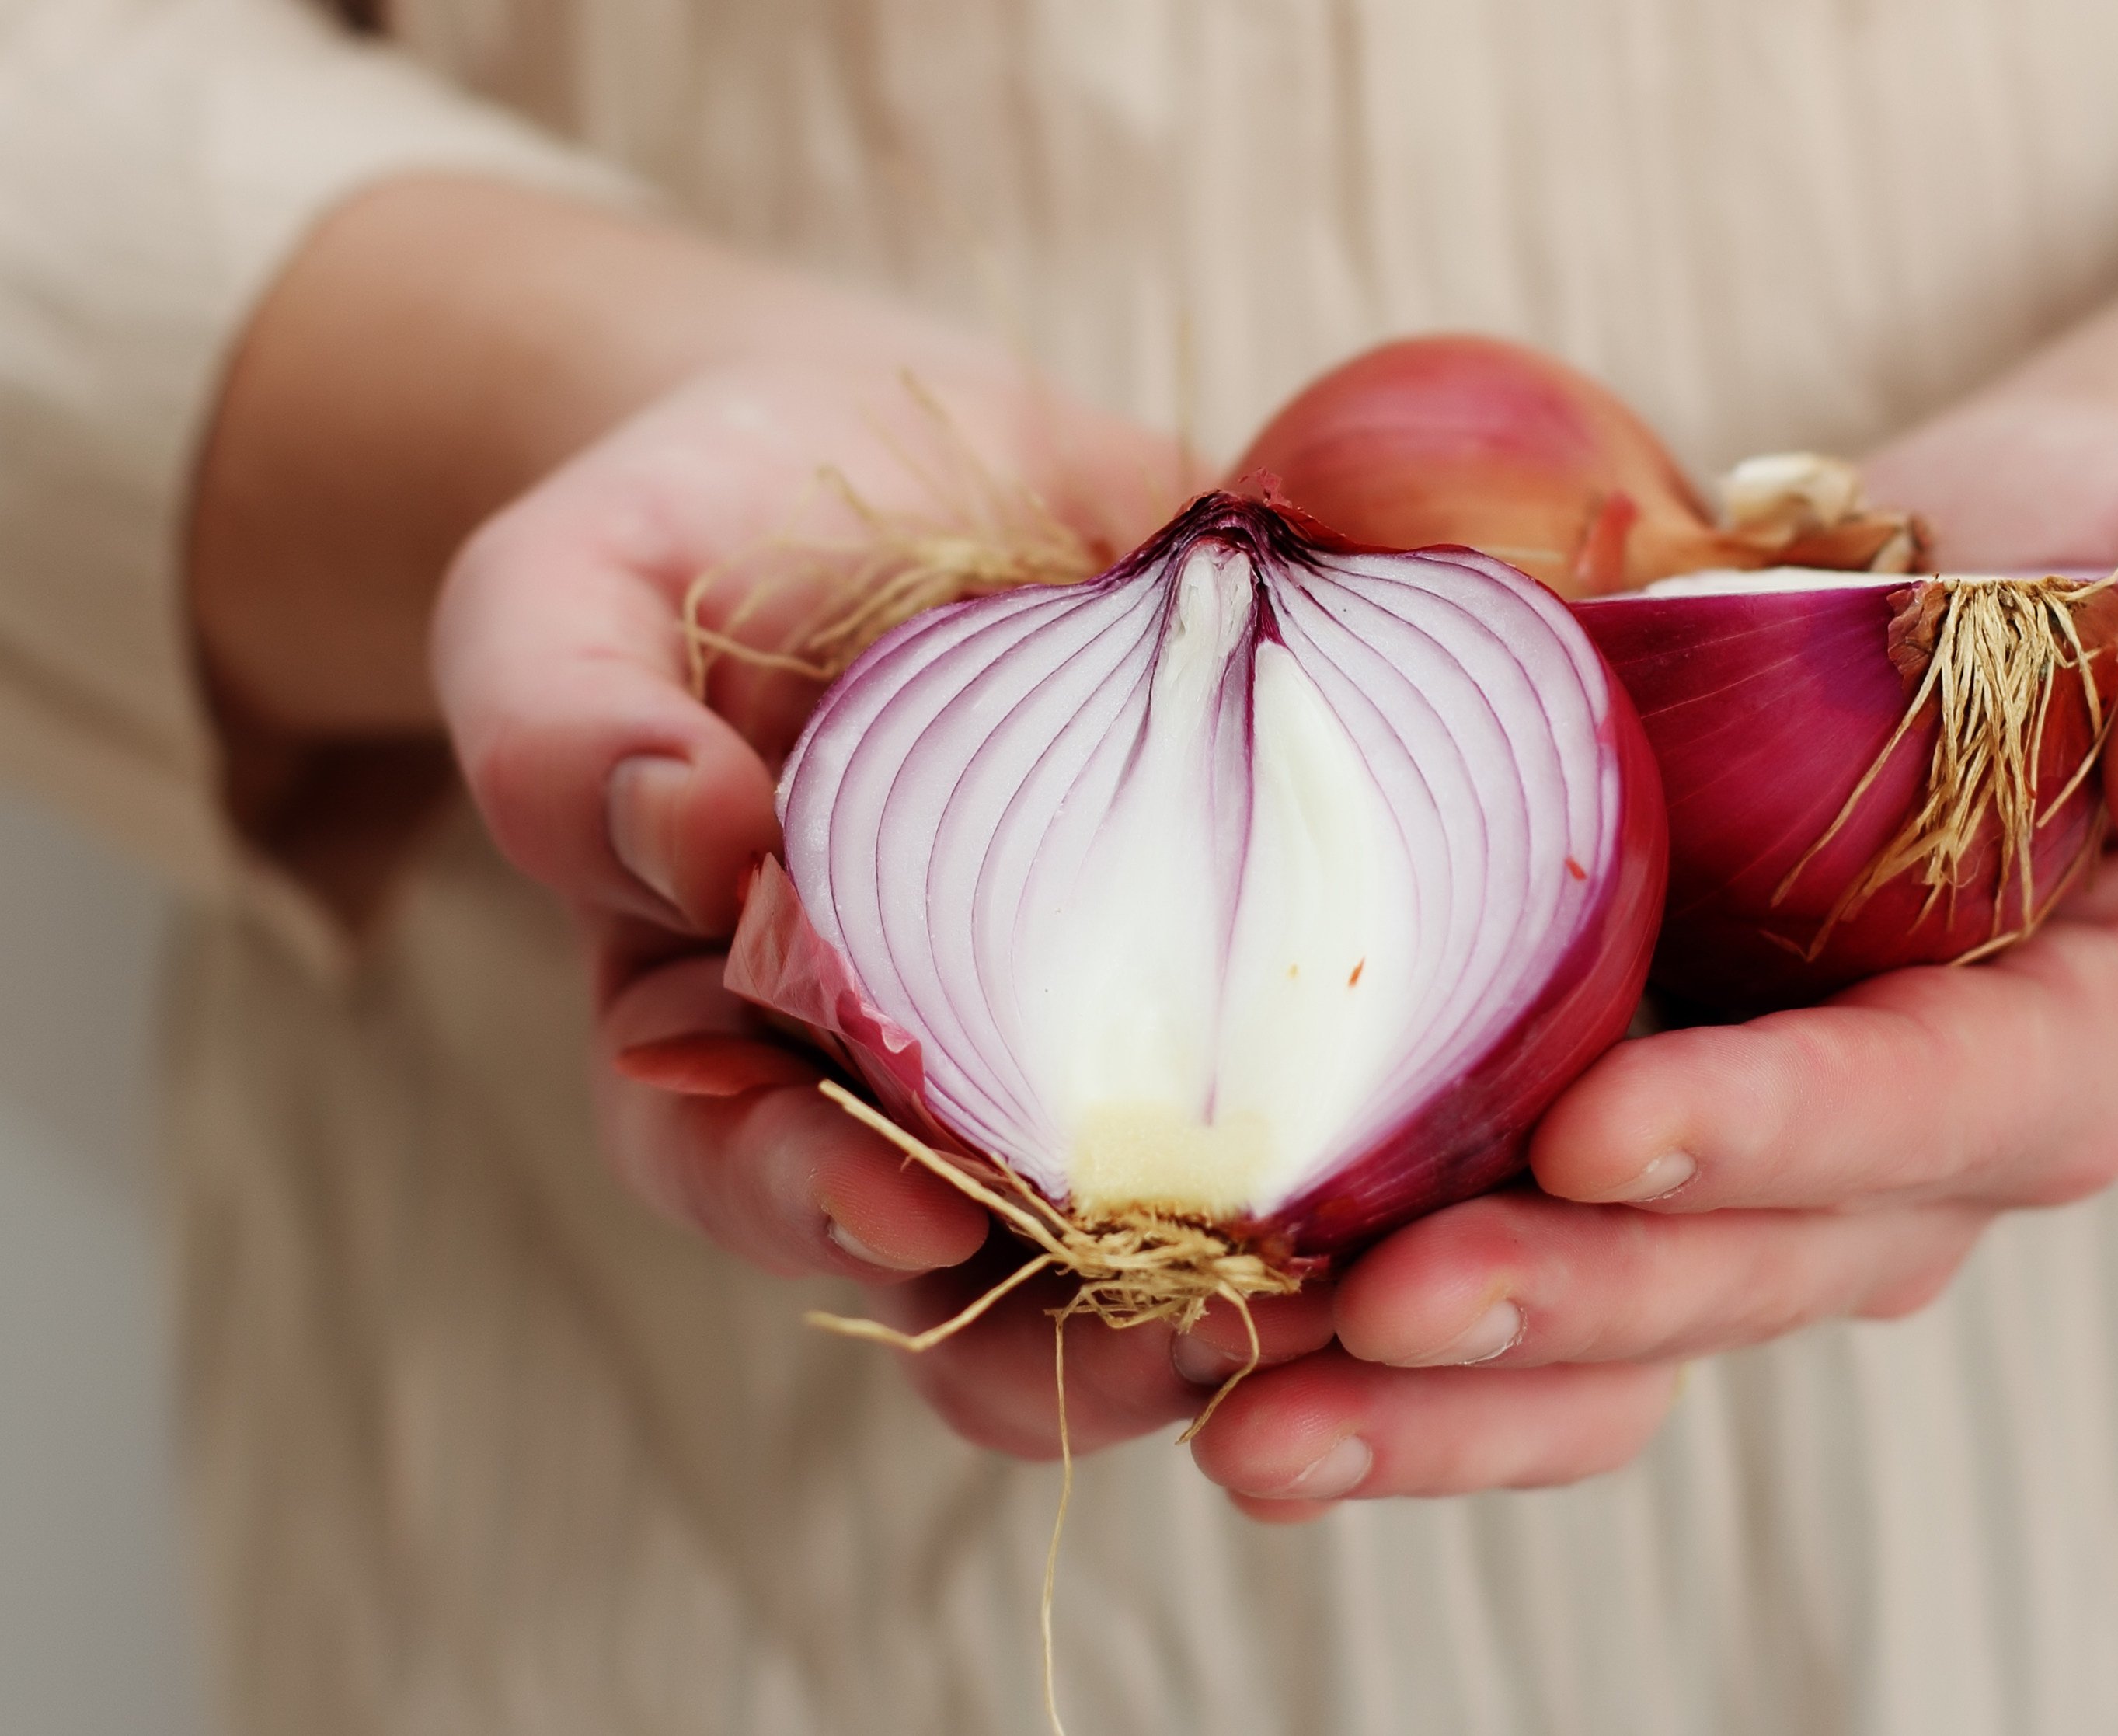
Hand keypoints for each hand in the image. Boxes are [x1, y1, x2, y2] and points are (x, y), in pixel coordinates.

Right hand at [432, 353, 1356, 1458]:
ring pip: (1166, 1219)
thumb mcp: (569, 592)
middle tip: (1199, 1339)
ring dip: (1261, 1273)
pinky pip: (1308, 1061)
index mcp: (719, 1040)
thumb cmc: (689, 532)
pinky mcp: (1232, 947)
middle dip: (1082, 1331)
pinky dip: (1381, 1113)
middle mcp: (909, 1078)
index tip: (900, 1206)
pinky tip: (1472, 1121)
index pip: (745, 1173)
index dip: (809, 1208)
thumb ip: (562, 719)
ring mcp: (1084, 1032)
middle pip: (976, 1270)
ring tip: (1358, 1290)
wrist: (881, 444)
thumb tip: (682, 835)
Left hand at [1177, 398, 2117, 1518]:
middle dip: (1560, 1306)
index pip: (1923, 1114)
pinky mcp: (1617, 1136)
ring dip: (1431, 1392)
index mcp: (2052, 1053)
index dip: (1777, 1136)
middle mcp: (1897, 1162)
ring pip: (1606, 1326)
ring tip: (1242, 1421)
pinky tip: (1212, 1360)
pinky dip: (1377, 1336)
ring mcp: (1745, 1171)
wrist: (1989, 598)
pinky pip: (1518, 1268)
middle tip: (1372, 1319)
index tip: (1606, 1134)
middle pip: (1734, 1269)